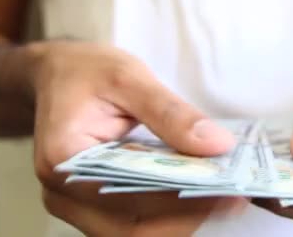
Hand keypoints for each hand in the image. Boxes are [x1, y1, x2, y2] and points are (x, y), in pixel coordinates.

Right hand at [29, 41, 236, 234]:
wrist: (57, 75)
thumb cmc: (87, 72)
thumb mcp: (129, 78)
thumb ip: (171, 114)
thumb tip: (217, 145)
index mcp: (65, 160)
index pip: (129, 197)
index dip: (181, 202)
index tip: (227, 193)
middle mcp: (63, 193)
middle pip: (132, 228)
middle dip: (188, 218)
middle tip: (235, 201)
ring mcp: (75, 204)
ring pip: (136, 232)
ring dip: (182, 220)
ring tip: (225, 200)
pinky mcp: (93, 205)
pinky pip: (134, 221)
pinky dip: (170, 214)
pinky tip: (202, 197)